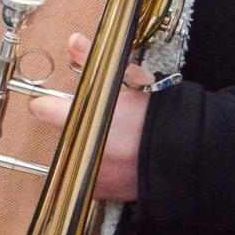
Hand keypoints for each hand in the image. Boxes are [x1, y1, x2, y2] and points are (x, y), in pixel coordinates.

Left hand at [26, 32, 151, 202]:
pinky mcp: (101, 192)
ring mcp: (89, 174)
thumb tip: (74, 42)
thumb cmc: (162, 115)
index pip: (44, 109)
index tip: (51, 103)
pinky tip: (117, 162)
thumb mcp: (133, 79)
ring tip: (113, 142)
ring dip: (85, 149)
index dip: (47, 104)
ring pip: (73, 158)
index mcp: (85, 118)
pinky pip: (88, 180)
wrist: (190, 151)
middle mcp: (81, 148)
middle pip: (60, 134)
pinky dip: (97, 171)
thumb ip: (97, 61)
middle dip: (74, 126)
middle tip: (99, 120)